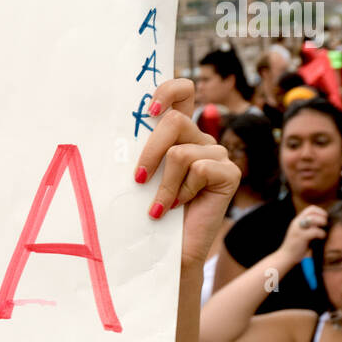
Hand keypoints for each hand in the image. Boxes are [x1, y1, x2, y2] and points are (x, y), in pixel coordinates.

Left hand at [135, 78, 239, 270]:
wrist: (167, 251)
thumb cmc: (147, 211)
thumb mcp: (140, 174)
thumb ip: (138, 150)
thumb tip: (110, 129)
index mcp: (179, 133)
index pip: (183, 91)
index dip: (169, 90)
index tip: (149, 109)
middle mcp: (200, 139)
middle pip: (175, 120)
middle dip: (150, 151)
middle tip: (138, 179)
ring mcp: (217, 155)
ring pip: (180, 152)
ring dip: (164, 184)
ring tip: (160, 206)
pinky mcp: (230, 173)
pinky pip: (199, 169)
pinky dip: (182, 191)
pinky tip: (180, 206)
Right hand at [278, 204, 326, 260]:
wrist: (286, 257)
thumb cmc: (296, 246)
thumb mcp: (302, 233)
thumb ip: (309, 227)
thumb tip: (325, 222)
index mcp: (297, 221)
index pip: (310, 209)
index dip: (320, 212)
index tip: (324, 219)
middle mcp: (296, 222)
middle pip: (312, 211)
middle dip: (322, 216)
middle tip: (325, 225)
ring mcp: (298, 229)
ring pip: (313, 219)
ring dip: (322, 223)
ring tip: (323, 231)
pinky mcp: (301, 237)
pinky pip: (315, 231)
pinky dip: (321, 234)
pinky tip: (321, 238)